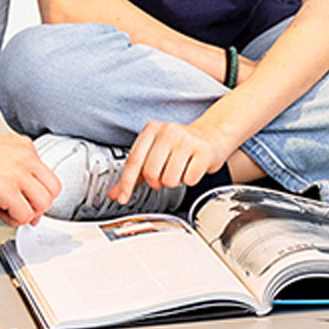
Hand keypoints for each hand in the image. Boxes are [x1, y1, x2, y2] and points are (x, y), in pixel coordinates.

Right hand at [0, 120, 61, 225]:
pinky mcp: (6, 190)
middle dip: (38, 205)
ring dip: (25, 214)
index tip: (28, 201)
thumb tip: (25, 195)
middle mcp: (25, 158)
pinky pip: (24, 215)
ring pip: (43, 205)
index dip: (39, 194)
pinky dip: (12, 219)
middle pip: (53, 191)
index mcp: (25, 147)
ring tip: (6, 209)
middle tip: (20, 210)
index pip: (48, 176)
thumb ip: (15, 170)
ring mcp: (18, 173)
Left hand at [116, 116, 239, 202]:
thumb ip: (134, 173)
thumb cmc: (180, 146)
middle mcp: (168, 131)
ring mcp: (186, 140)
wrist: (212, 135)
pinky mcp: (203, 151)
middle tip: (165, 175)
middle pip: (151, 173)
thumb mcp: (154, 152)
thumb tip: (116, 193)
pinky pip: (189, 180)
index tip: (123, 198)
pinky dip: (190, 180)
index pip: (133, 160)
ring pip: (169, 179)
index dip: (126, 183)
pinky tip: (192, 169)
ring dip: (175, 181)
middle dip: (157, 182)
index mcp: (151, 129)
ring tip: (180, 170)